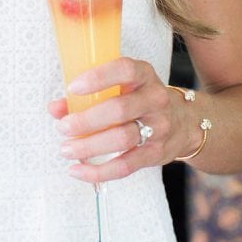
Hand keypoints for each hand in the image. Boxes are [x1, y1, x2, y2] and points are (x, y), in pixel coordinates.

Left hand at [49, 57, 186, 182]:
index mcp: (144, 75)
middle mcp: (155, 99)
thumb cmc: (140, 100)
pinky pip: (126, 165)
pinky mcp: (157, 153)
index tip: (72, 88)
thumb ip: (88, 94)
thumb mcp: (121, 87)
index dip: (98, 78)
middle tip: (63, 128)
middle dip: (86, 120)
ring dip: (89, 146)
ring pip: (123, 138)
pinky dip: (99, 171)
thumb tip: (55, 108)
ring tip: (66, 149)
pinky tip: (78, 170)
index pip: (125, 70)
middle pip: (119, 109)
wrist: (186, 122)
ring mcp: (160, 127)